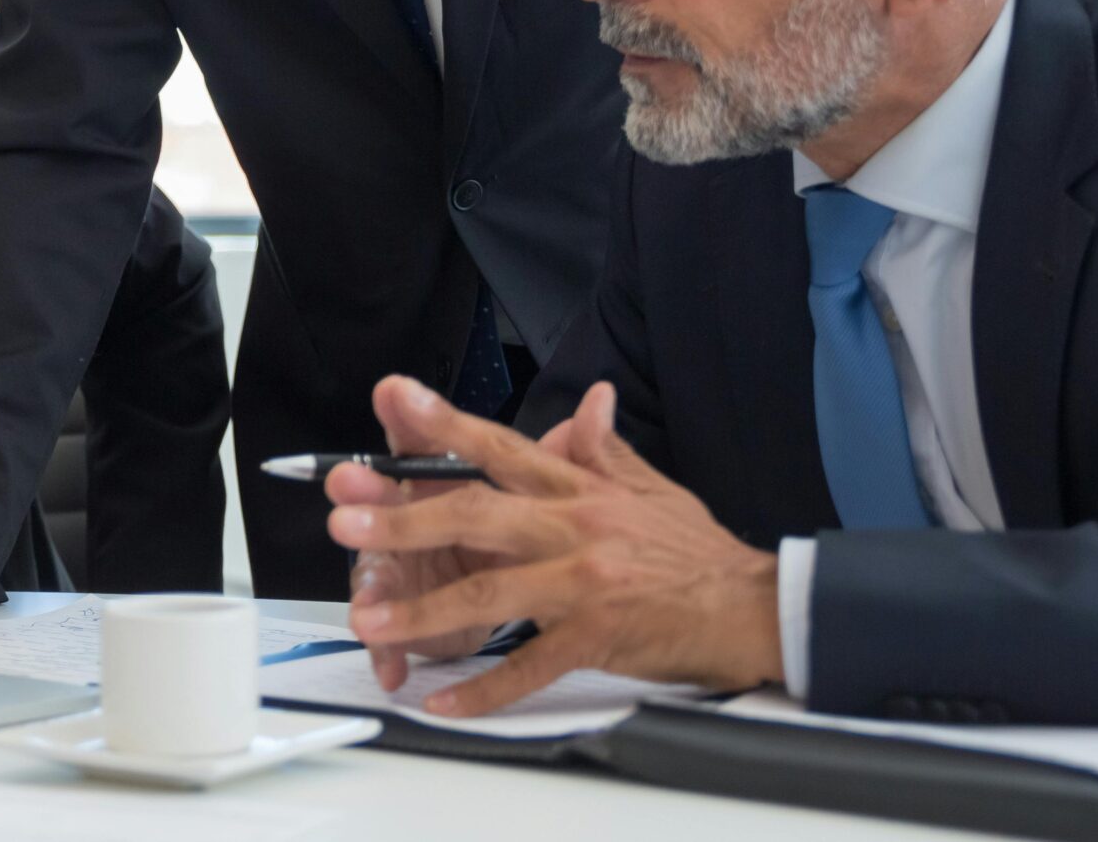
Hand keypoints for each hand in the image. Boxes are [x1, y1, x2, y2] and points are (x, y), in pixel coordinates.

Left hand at [327, 375, 782, 718]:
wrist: (752, 606)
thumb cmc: (695, 551)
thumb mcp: (650, 487)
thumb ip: (605, 447)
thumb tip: (588, 398)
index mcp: (581, 488)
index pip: (501, 448)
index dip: (444, 423)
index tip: (394, 399)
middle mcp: (575, 527)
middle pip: (476, 516)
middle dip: (405, 516)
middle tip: (345, 517)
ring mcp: (584, 584)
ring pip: (490, 592)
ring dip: (422, 608)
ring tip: (370, 618)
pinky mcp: (596, 636)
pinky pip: (530, 665)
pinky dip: (485, 688)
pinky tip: (443, 699)